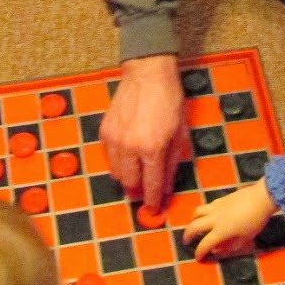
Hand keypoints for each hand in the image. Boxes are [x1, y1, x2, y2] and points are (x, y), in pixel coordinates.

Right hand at [101, 54, 186, 211]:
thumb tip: (166, 187)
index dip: (152, 201)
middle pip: (129, 183)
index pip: (150, 185)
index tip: (154, 209)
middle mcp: (130, 148)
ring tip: (137, 173)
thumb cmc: (169, 101)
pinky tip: (129, 154)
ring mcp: (114, 140)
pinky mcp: (105, 132)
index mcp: (152, 149)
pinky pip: (109, 157)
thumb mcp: (180, 134)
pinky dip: (118, 162)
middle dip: (138, 191)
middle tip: (145, 191)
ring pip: (116, 173)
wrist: (147, 75)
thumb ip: (171, 164)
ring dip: (127, 178)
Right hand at [182, 180, 277, 260]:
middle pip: (195, 226)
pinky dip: (204, 212)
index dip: (199, 252)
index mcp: (220, 231)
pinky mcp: (220, 200)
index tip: (197, 258)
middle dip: (188, 235)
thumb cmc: (255, 222)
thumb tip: (217, 250)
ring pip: (197, 212)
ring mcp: (216, 207)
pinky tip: (209, 214)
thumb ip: (230, 247)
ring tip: (194, 225)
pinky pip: (207, 206)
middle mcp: (214, 219)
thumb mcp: (245, 239)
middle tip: (186, 241)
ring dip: (193, 220)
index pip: (205, 244)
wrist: (261, 199)